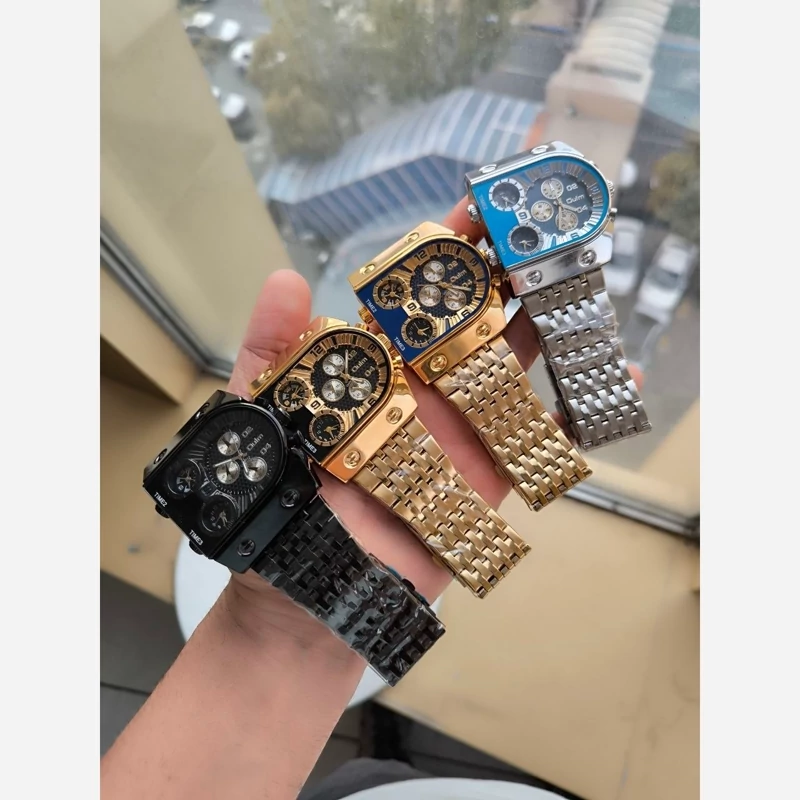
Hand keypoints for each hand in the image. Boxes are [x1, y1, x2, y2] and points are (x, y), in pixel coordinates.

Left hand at [224, 197, 642, 642]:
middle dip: (514, 268)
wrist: (306, 591)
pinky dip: (576, 412)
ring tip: (588, 280)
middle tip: (555, 225)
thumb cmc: (277, 505)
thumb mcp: (261, 418)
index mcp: (375, 364)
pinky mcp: (486, 478)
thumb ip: (271, 353)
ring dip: (551, 323)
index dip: (451, 246)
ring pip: (515, 364)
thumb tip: (284, 280)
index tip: (485, 201)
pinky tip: (613, 379)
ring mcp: (460, 429)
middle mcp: (424, 387)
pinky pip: (537, 438)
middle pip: (479, 315)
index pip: (418, 291)